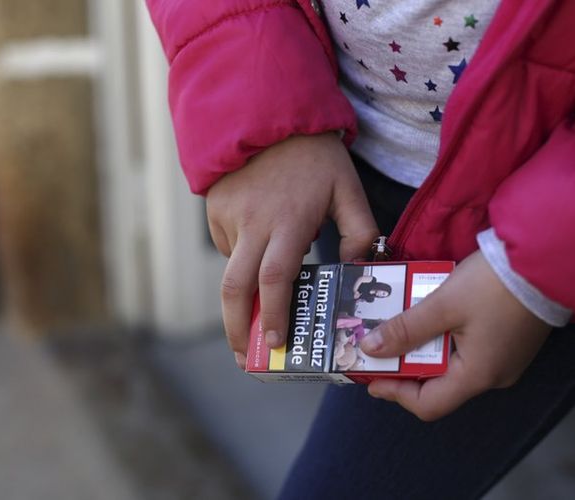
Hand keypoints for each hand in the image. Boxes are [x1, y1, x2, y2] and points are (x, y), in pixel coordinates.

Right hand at [207, 133, 377, 366]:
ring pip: (230, 269)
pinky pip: (226, 246)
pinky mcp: (214, 209)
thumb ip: (360, 231)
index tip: (276, 343)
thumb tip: (358, 269)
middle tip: (245, 356)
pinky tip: (258, 246)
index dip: (273, 314)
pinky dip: (240, 258)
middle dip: (237, 328)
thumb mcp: (347, 188)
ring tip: (256, 310)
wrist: (267, 112)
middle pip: (234, 288)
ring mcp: (229, 216)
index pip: (276, 278)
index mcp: (289, 221)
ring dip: (242, 295)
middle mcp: (253, 224)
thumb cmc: (313, 155)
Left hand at [361, 251, 551, 420]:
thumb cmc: (496, 284)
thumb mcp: (443, 304)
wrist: (548, 256)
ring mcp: (504, 357)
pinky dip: (443, 335)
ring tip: (398, 326)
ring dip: (422, 346)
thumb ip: (405, 328)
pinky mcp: (509, 338)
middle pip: (438, 384)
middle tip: (378, 346)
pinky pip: (467, 346)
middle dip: (404, 366)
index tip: (369, 376)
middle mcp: (494, 374)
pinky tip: (428, 314)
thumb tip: (371, 349)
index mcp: (478, 375)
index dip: (395, 393)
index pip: (428, 404)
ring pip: (451, 362)